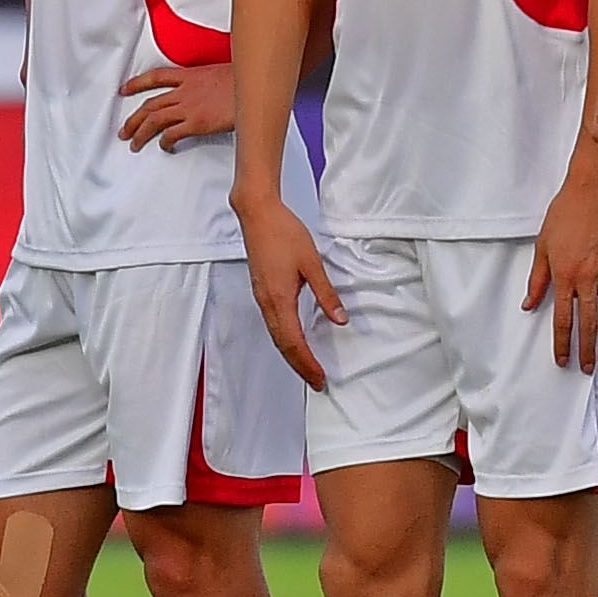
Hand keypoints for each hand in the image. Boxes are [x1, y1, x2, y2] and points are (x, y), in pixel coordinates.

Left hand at [120, 63, 238, 150]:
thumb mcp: (226, 72)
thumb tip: (214, 90)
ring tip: (134, 143)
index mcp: (191, 76)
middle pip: (150, 105)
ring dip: (140, 133)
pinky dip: (165, 142)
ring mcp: (189, 107)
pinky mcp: (197, 123)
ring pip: (154, 120)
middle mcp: (185, 91)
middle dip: (133, 119)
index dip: (137, 83)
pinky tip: (164, 147)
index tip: (125, 89)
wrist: (257, 86)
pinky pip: (172, 134)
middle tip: (125, 130)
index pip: (156, 77)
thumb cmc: (248, 80)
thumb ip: (213, 82)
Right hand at [235, 196, 344, 392]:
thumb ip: (326, 293)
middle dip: (300, 366)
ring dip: (292, 355)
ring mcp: (262, 298)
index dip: (307, 363)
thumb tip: (340, 319)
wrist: (257, 214)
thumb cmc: (284, 233)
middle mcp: (267, 303)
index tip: (320, 378)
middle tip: (317, 382)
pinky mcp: (262, 292)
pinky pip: (273, 325)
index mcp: (279, 299)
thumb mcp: (312, 263)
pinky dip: (285, 340)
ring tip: (309, 368)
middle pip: (282, 345)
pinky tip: (296, 342)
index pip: (294, 342)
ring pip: (276, 337)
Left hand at [525, 166, 597, 372]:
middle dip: (587, 350)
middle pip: (589, 323)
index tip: (563, 359)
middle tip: (586, 368)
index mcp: (565, 275)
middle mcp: (588, 277)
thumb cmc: (567, 213)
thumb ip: (537, 279)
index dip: (563, 343)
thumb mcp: (542, 246)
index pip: (563, 319)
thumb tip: (529, 304)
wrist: (594, 190)